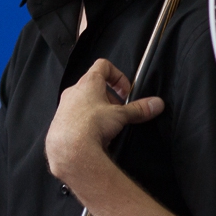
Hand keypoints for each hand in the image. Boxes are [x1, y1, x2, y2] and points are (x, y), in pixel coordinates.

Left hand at [45, 58, 163, 185]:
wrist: (69, 149)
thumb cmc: (91, 124)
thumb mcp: (121, 115)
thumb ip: (139, 109)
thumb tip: (156, 104)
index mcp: (88, 82)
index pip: (103, 65)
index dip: (118, 75)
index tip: (126, 91)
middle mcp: (74, 91)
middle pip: (95, 86)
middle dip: (111, 98)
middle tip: (120, 111)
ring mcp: (64, 106)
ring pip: (85, 102)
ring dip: (99, 110)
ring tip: (108, 125)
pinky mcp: (60, 122)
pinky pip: (76, 117)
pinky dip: (88, 122)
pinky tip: (95, 135)